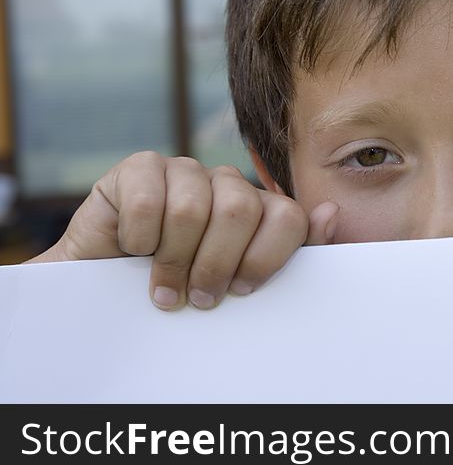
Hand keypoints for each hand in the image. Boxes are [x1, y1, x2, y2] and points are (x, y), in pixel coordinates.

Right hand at [29, 151, 338, 308]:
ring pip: (193, 207)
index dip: (264, 258)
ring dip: (173, 260)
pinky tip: (135, 249)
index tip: (239, 290)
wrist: (109, 290)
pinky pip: (149, 198)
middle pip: (241, 210)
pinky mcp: (140, 168)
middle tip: (197, 297)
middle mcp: (226, 184)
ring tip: (164, 288)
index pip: (288, 217)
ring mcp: (185, 170)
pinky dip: (140, 236)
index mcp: (259, 209)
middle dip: (215, 265)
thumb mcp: (239, 284)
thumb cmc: (184, 288)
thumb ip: (293, 254)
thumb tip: (331, 212)